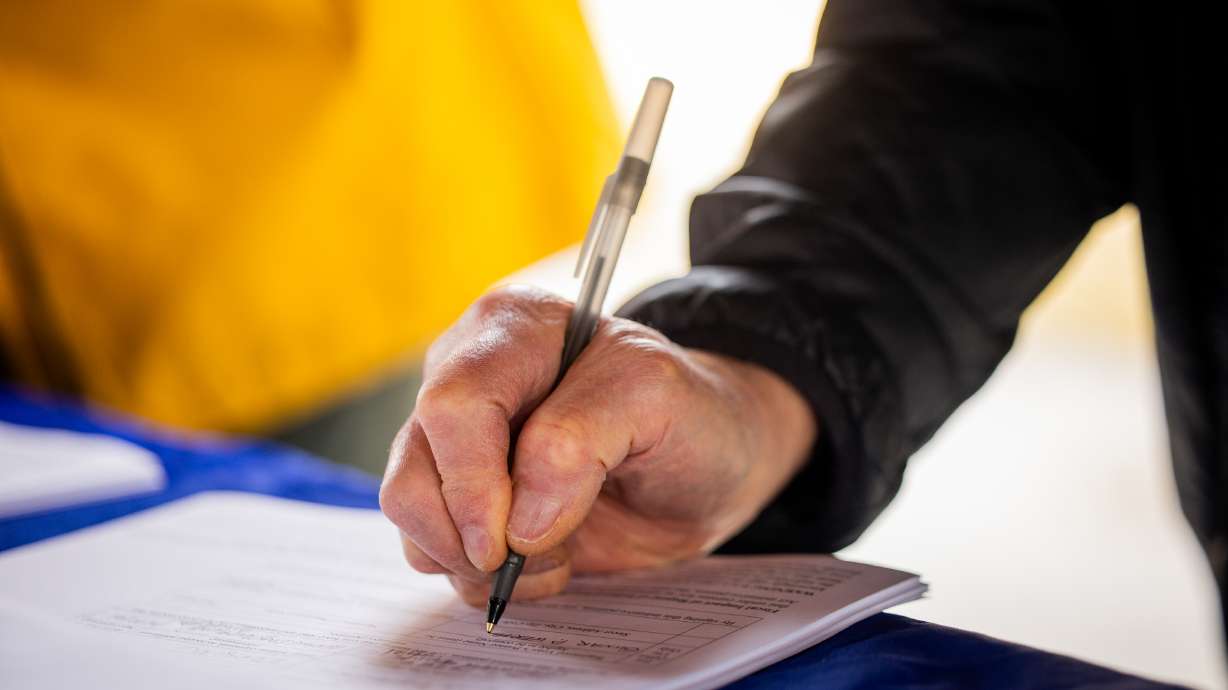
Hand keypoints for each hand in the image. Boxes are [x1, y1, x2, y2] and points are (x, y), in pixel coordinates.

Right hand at [379, 285, 816, 604]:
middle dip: (472, 535)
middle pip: (414, 469)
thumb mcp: (658, 398)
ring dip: (477, 563)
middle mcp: (468, 378)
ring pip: (411, 514)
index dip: (471, 482)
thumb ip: (580, 440)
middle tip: (540, 554)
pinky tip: (545, 559)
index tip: (509, 541)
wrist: (707, 466)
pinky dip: (483, 577)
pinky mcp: (461, 497)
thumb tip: (516, 518)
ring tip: (556, 554)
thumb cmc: (689, 416)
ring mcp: (457, 441)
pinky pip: (431, 549)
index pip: (453, 404)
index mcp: (511, 329)